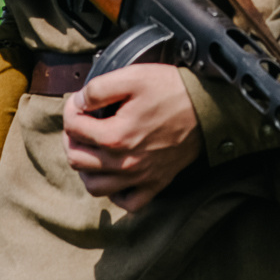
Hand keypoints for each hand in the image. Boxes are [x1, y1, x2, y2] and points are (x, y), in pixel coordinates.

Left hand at [62, 65, 203, 212]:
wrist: (209, 107)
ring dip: (86, 168)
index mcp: (115, 135)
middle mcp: (124, 162)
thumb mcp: (134, 76)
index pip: (73, 127)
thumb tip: (79, 101)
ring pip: (95, 186)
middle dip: (73, 139)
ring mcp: (140, 176)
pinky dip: (115, 193)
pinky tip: (115, 174)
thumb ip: (99, 88)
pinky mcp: (156, 183)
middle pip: (77, 160)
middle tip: (81, 124)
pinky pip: (126, 202)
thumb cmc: (172, 90)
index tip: (79, 101)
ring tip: (92, 150)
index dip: (71, 109)